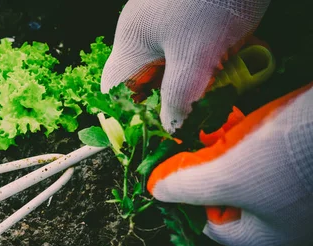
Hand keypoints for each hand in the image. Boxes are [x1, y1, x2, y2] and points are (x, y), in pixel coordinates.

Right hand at [101, 0, 269, 131]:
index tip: (150, 135)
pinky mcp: (193, 18)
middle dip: (167, 103)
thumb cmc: (208, 1)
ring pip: (173, 68)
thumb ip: (178, 98)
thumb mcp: (194, 58)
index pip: (115, 90)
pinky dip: (208, 66)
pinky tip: (227, 69)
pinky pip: (193, 52)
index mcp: (132, 44)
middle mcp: (145, 35)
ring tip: (214, 94)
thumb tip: (170, 129)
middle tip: (191, 118)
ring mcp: (169, 24)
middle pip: (146, 82)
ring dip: (192, 85)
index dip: (128, 116)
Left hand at [147, 84, 312, 245]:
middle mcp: (287, 224)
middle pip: (229, 200)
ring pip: (249, 176)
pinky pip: (271, 160)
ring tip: (230, 129)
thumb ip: (187, 185)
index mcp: (269, 240)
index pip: (211, 226)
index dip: (189, 199)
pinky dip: (257, 141)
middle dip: (212, 170)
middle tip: (203, 144)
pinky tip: (253, 122)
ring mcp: (302, 198)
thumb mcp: (228, 173)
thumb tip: (156, 190)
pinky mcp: (310, 169)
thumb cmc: (295, 155)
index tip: (178, 170)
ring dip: (233, 152)